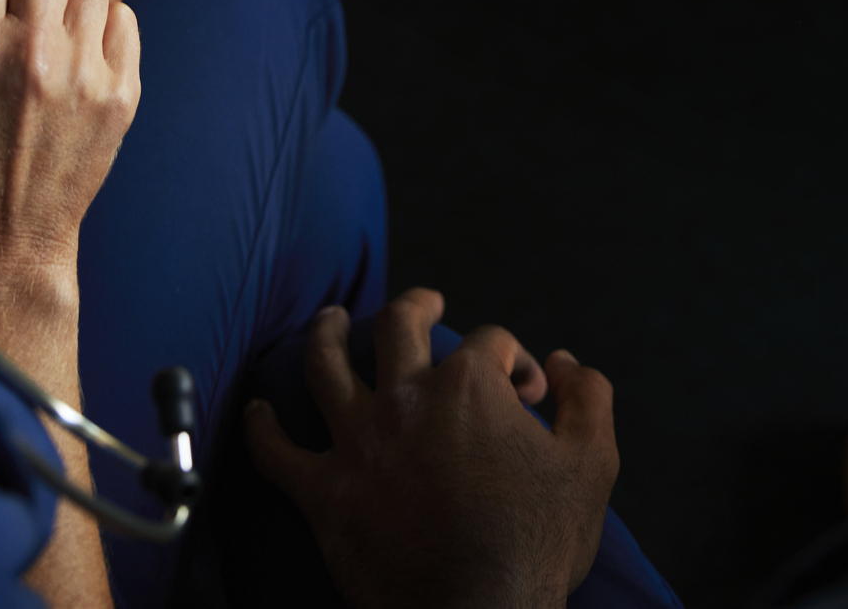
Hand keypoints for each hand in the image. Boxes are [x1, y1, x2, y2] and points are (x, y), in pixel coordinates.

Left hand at [244, 290, 618, 608]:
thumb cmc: (537, 542)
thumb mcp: (591, 466)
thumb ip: (588, 400)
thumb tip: (567, 362)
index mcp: (468, 385)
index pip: (491, 343)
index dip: (515, 361)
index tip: (528, 393)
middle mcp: (405, 398)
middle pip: (398, 325)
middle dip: (415, 307)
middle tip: (424, 304)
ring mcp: (357, 442)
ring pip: (325, 364)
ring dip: (326, 333)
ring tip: (330, 319)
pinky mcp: (324, 492)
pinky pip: (274, 451)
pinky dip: (260, 427)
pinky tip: (257, 409)